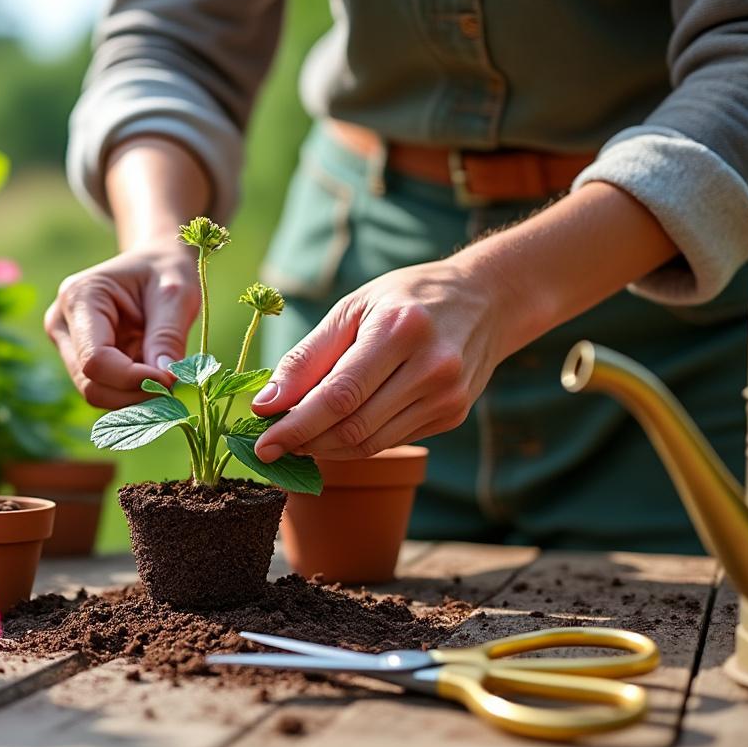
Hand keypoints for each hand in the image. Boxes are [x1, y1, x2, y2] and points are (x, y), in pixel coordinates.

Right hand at [45, 246, 198, 408]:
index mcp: (80, 297)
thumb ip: (168, 337)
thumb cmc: (165, 271)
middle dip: (134, 392)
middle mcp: (62, 323)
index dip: (132, 379)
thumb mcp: (176, 295)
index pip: (95, 360)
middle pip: (90, 383)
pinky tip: (152, 373)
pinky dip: (131, 391)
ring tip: (164, 373)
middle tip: (172, 383)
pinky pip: (104, 389)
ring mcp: (67, 343)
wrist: (155, 263)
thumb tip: (166, 379)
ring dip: (134, 394)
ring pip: (95, 392)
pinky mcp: (78, 358)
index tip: (170, 379)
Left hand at [250, 182, 679, 461]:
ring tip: (296, 437)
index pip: (340, 395)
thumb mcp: (352, 308)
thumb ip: (307, 357)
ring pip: (371, 443)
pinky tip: (334, 431)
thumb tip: (265, 403)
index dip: (296, 426)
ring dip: (325, 448)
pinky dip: (354, 442)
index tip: (261, 444)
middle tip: (270, 443)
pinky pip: (389, 440)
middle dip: (305, 442)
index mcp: (401, 330)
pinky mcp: (453, 415)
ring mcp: (448, 397)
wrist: (486, 299)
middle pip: (354, 427)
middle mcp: (431, 367)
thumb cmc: (406, 297)